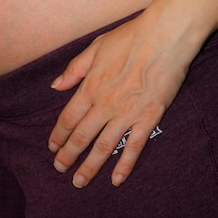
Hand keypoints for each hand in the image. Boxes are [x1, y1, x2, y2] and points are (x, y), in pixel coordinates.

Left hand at [48, 10, 196, 187]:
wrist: (164, 37)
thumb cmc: (130, 37)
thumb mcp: (96, 47)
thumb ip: (75, 69)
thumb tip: (56, 86)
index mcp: (91, 86)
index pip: (68, 118)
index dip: (58, 135)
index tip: (52, 147)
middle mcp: (105, 104)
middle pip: (81, 136)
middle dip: (68, 156)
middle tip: (60, 169)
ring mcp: (127, 113)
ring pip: (103, 147)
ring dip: (89, 166)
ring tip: (80, 181)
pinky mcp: (149, 118)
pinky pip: (134, 146)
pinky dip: (124, 165)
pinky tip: (116, 179)